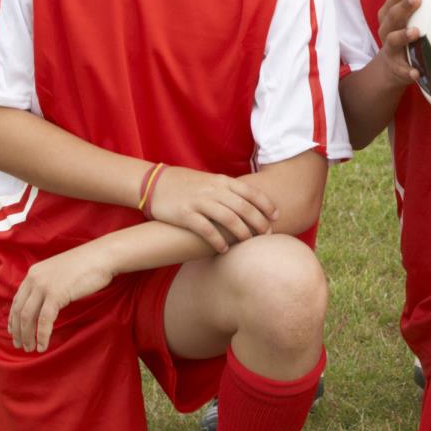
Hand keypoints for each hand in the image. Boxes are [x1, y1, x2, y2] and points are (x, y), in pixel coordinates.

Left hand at [8, 243, 112, 351]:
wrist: (102, 256)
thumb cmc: (86, 265)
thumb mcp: (59, 272)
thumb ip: (48, 284)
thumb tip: (43, 303)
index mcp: (34, 273)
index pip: (17, 300)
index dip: (13, 319)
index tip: (13, 332)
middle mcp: (34, 279)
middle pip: (19, 311)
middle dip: (18, 331)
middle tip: (20, 345)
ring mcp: (44, 286)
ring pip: (28, 317)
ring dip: (28, 336)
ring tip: (30, 349)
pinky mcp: (56, 294)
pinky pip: (44, 320)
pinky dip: (42, 335)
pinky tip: (43, 346)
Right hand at [147, 165, 279, 252]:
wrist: (154, 183)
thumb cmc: (186, 185)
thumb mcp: (210, 181)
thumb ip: (228, 190)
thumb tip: (250, 204)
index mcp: (221, 181)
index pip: (251, 192)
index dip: (266, 205)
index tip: (276, 217)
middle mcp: (213, 190)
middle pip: (244, 207)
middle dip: (258, 222)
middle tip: (266, 235)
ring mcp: (199, 202)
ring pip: (228, 218)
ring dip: (241, 233)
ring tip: (248, 243)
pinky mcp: (185, 214)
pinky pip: (206, 230)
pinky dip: (217, 241)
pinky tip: (224, 249)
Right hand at [376, 0, 424, 83]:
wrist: (391, 69)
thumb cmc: (406, 34)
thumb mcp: (409, 19)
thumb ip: (424, 2)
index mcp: (390, 15)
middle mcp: (387, 30)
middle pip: (392, 15)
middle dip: (403, 6)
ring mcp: (390, 49)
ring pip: (392, 41)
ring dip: (403, 35)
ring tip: (416, 32)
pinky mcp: (396, 68)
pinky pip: (402, 71)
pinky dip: (409, 72)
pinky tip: (417, 73)